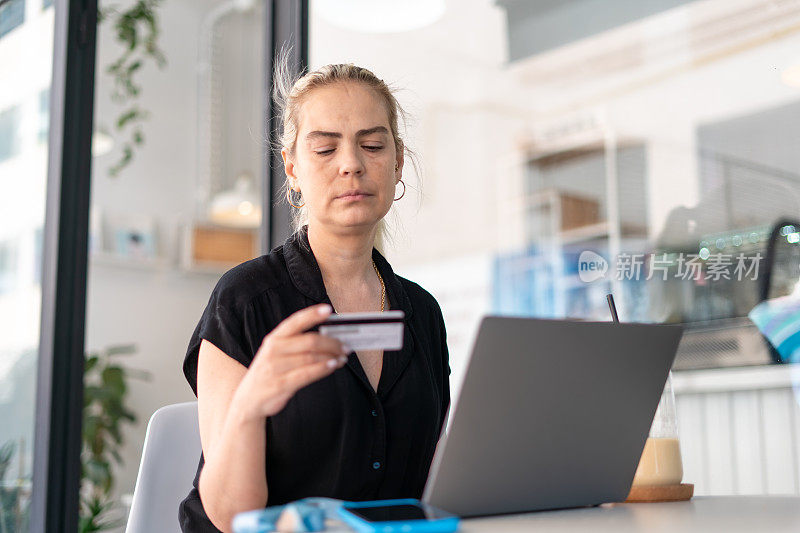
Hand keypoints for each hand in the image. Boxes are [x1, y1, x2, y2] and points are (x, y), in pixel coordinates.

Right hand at [233, 303, 346, 419]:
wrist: (248, 400)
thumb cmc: (270, 373)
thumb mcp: (277, 354)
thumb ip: (298, 345)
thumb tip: (330, 338)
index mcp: (274, 339)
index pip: (295, 321)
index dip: (312, 314)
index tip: (328, 309)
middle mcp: (274, 350)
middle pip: (309, 341)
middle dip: (331, 342)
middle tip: (346, 346)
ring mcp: (275, 367)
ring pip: (311, 357)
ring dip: (331, 356)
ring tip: (343, 358)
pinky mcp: (280, 384)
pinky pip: (307, 374)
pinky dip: (323, 368)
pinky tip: (333, 365)